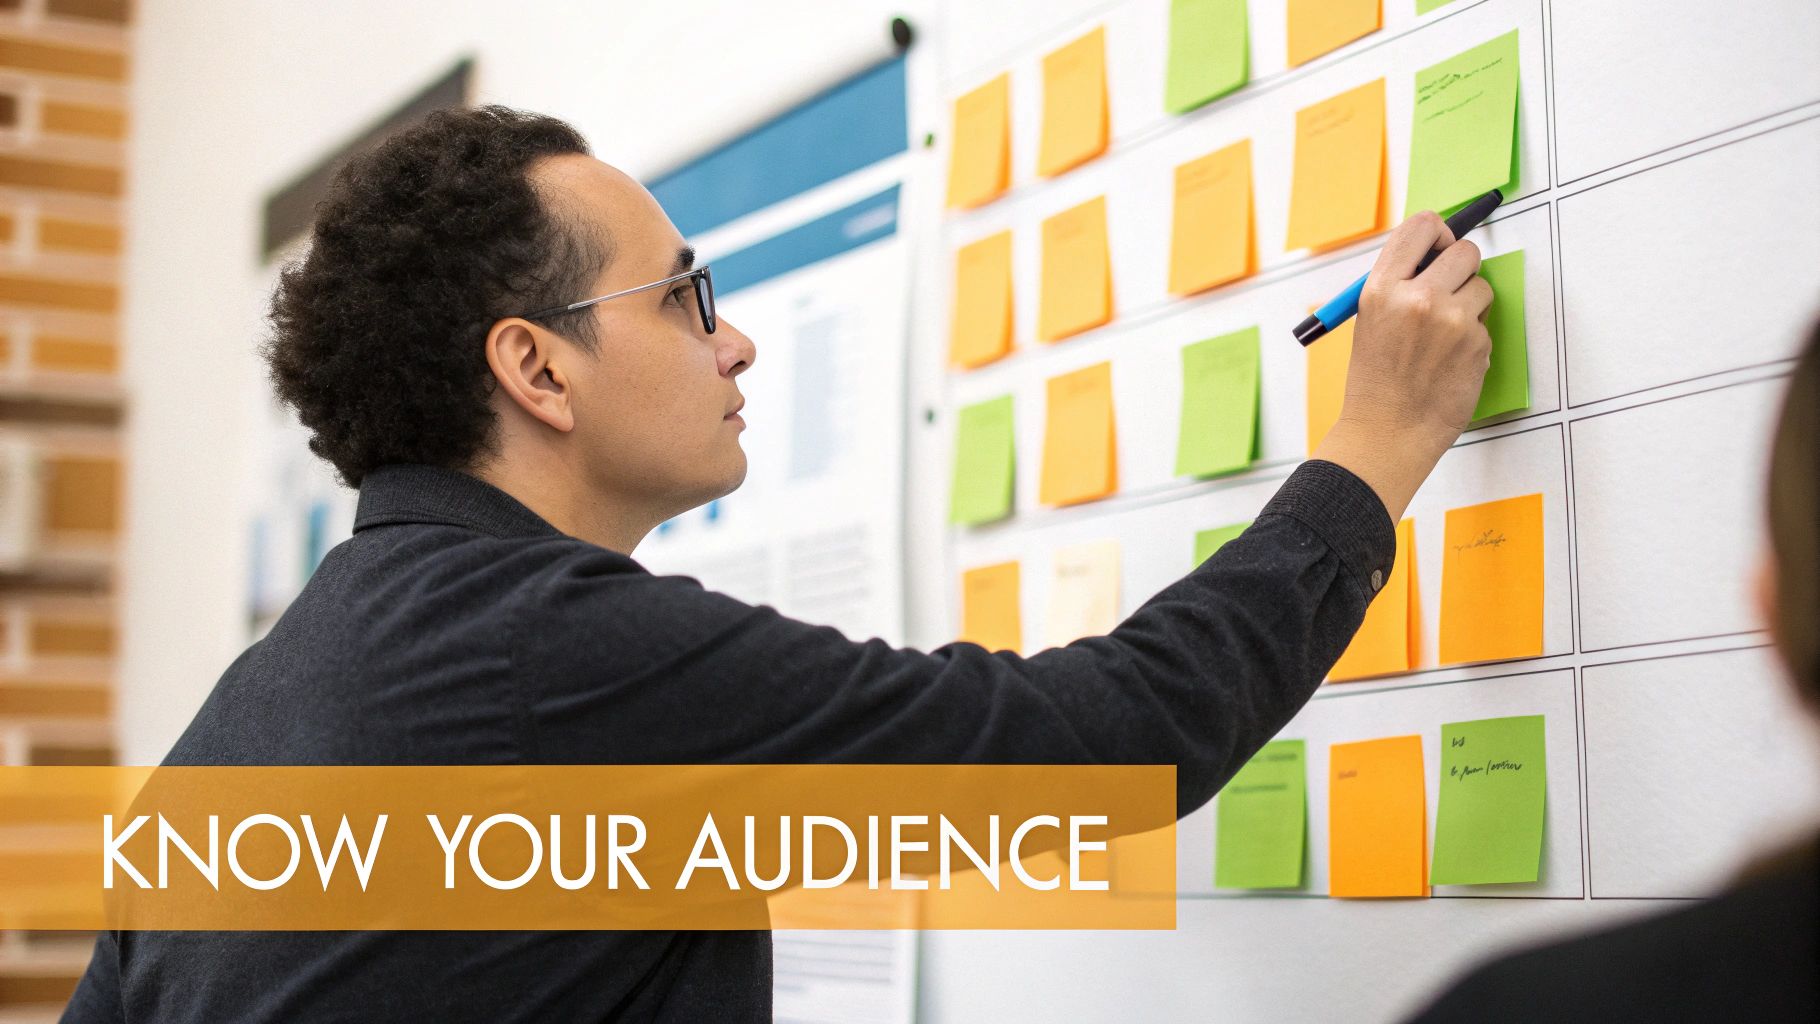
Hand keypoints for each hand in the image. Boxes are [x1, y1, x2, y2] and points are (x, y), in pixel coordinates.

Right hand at [1312, 212, 1493, 521]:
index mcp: (1382, 288)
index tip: (1439, 247)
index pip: (1421, 226)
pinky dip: (1473, 338)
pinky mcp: (1477, 343)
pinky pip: (1486, 323)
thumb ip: (1400, 284)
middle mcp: (1417, 297)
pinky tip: (1449, 360)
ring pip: (1482, 287)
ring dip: (1470, 305)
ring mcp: (1451, 320)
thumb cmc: (1376, 381)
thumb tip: (1438, 253)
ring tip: (1443, 336)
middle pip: (1464, 250)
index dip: (1437, 233)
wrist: (1388, 432)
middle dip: (1462, 268)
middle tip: (1449, 289)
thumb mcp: (1371, 321)